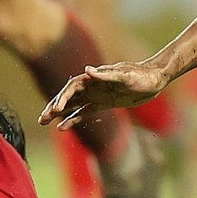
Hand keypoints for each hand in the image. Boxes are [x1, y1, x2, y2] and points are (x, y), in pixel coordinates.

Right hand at [38, 61, 171, 129]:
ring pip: (72, 104)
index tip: (57, 110)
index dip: (63, 97)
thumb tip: (87, 70)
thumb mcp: (126, 75)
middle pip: (68, 95)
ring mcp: (96, 94)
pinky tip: (62, 127)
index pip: (73, 87)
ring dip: (58, 112)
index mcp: (95, 77)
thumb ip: (106, 74)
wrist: (155, 79)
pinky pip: (83, 111)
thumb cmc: (141, 75)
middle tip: (42, 118)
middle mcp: (92, 85)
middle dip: (54, 106)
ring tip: (44, 121)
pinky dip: (72, 119)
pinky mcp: (102, 103)